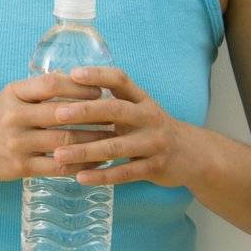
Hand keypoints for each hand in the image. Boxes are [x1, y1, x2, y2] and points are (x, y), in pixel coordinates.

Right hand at [0, 72, 114, 182]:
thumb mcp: (10, 96)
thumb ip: (39, 89)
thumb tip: (78, 79)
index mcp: (13, 94)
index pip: (51, 84)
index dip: (79, 86)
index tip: (100, 90)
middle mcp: (14, 117)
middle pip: (62, 114)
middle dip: (94, 115)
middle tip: (117, 116)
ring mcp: (17, 143)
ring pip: (65, 142)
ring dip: (93, 141)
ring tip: (113, 139)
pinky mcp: (21, 167)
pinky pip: (59, 168)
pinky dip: (81, 165)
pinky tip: (96, 162)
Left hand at [48, 66, 194, 186]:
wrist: (193, 155)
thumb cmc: (151, 128)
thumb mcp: (138, 108)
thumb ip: (110, 101)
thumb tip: (66, 88)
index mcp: (141, 99)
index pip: (120, 79)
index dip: (98, 75)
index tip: (73, 73)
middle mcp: (149, 117)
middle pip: (115, 110)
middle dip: (85, 112)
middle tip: (57, 114)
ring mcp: (153, 143)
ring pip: (116, 146)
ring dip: (85, 151)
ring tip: (59, 154)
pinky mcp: (155, 167)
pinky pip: (125, 173)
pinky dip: (102, 176)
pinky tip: (80, 177)